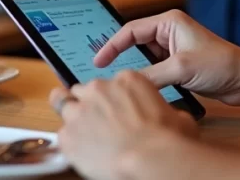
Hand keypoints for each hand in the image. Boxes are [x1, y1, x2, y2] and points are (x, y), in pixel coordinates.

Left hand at [50, 72, 200, 179]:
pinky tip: (83, 153)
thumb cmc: (167, 139)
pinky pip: (62, 135)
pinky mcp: (67, 134)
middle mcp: (98, 89)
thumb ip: (163, 110)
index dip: (111, 99)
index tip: (115, 110)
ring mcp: (79, 110)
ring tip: (83, 135)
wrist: (149, 159)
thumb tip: (172, 117)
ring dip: (73, 118)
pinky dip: (71, 143)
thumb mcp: (176, 117)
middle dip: (88, 105)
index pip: (109, 84)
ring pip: (64, 105)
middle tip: (98, 122)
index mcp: (125, 80)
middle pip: (83, 91)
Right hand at [94, 10, 239, 105]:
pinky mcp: (178, 63)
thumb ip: (152, 75)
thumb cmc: (221, 65)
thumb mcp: (182, 69)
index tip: (98, 61)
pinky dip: (147, 78)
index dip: (111, 45)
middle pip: (134, 43)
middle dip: (120, 56)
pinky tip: (141, 88)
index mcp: (168, 21)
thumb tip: (128, 83)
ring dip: (135, 70)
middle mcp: (169, 31)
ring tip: (121, 82)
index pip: (130, 30)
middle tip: (104, 71)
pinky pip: (154, 69)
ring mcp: (173, 48)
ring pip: (143, 58)